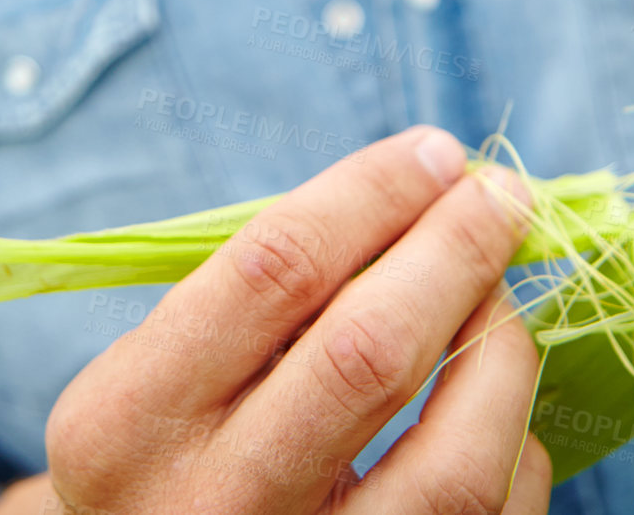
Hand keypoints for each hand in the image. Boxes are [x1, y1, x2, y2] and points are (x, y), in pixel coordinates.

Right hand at [0, 125, 551, 514]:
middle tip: (502, 195)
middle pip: (369, 354)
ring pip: (454, 463)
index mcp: (125, 423)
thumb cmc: (163, 457)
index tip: (434, 153)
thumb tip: (418, 199)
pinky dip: (508, 441)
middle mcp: (209, 508)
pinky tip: (488, 396)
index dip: (373, 194)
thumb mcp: (152, 379)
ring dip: (499, 349)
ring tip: (500, 295)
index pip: (273, 270)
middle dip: (454, 252)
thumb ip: (251, 301)